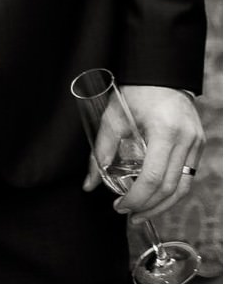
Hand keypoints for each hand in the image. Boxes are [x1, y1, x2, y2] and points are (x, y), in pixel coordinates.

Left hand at [89, 85, 204, 219]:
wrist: (161, 75)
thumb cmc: (135, 93)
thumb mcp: (113, 118)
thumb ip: (101, 151)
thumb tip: (89, 183)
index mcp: (165, 132)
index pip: (153, 177)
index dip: (136, 198)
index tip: (119, 206)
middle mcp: (186, 140)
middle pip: (170, 187)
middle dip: (148, 206)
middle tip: (127, 214)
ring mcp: (196, 144)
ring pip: (184, 187)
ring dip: (162, 205)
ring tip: (141, 214)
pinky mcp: (199, 145)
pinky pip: (188, 176)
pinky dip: (172, 191)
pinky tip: (156, 198)